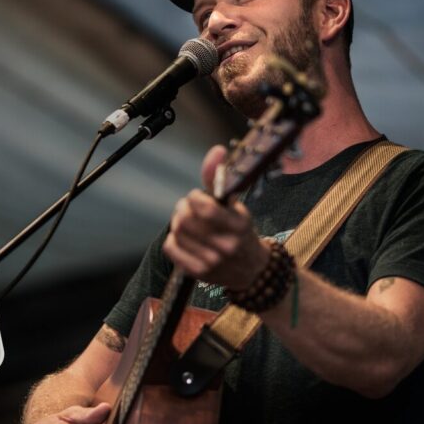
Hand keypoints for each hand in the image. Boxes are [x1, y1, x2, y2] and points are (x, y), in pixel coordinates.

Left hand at [163, 145, 269, 289]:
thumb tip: (216, 150)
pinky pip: (171, 248)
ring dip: (177, 221)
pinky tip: (183, 236)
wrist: (252, 270)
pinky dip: (173, 238)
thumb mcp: (237, 206)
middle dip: (183, 208)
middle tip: (188, 207)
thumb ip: (220, 179)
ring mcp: (211, 262)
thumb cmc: (242, 232)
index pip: (205, 208)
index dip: (194, 198)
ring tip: (186, 220)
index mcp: (238, 226)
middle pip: (186, 220)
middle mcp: (226, 246)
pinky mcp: (198, 273)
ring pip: (177, 232)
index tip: (197, 197)